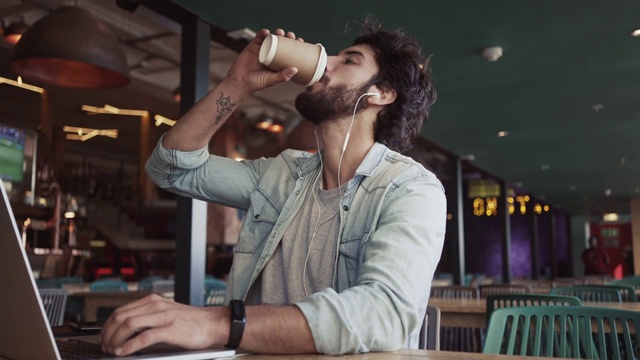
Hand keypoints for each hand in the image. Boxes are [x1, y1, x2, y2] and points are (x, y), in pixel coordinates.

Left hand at [99, 294, 228, 355]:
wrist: (213, 324)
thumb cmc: (191, 322)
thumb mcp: (166, 313)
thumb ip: (148, 317)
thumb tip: (126, 330)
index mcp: (153, 301)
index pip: (121, 310)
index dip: (107, 326)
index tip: (104, 337)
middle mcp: (156, 306)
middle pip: (121, 317)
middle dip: (108, 333)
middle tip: (105, 346)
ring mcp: (164, 317)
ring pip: (129, 324)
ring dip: (116, 339)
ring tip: (112, 350)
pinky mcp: (171, 329)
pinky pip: (144, 337)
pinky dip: (130, 346)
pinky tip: (124, 352)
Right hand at [225, 28, 300, 94]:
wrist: (239, 82)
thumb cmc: (257, 83)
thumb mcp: (272, 80)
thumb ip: (283, 75)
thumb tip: (296, 69)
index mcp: (278, 62)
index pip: (289, 51)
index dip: (295, 45)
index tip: (300, 41)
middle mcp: (272, 54)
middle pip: (282, 43)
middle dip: (287, 37)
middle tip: (290, 35)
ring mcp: (262, 49)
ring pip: (272, 38)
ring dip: (277, 33)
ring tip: (280, 32)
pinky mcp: (253, 46)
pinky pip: (258, 37)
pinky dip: (262, 33)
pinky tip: (266, 32)